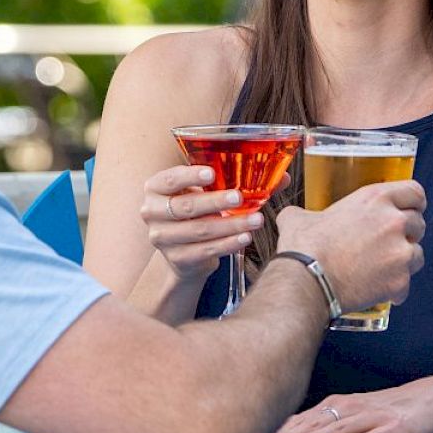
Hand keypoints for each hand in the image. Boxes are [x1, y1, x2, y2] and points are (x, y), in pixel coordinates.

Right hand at [139, 164, 270, 286]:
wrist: (186, 252)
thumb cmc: (199, 212)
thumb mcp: (208, 192)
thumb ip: (237, 181)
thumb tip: (281, 176)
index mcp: (156, 188)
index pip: (169, 179)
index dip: (189, 175)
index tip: (212, 173)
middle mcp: (152, 212)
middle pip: (185, 206)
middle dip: (215, 201)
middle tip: (239, 198)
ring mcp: (162, 238)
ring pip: (199, 230)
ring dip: (230, 225)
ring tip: (256, 220)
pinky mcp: (177, 259)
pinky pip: (205, 251)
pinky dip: (228, 244)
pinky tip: (245, 237)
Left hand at [266, 375, 432, 432]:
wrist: (431, 397)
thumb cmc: (387, 408)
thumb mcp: (355, 412)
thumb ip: (327, 422)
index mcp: (341, 405)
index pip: (306, 417)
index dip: (283, 428)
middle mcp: (354, 409)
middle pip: (318, 422)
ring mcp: (375, 418)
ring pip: (342, 428)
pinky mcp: (396, 428)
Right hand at [275, 179, 424, 313]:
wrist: (307, 281)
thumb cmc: (305, 248)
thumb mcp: (300, 217)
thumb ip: (306, 212)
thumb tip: (295, 216)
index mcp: (374, 199)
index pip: (414, 192)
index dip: (413, 201)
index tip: (410, 208)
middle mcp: (393, 222)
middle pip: (419, 223)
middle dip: (407, 233)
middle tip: (390, 241)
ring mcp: (400, 252)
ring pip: (418, 253)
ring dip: (405, 259)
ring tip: (384, 266)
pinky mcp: (400, 280)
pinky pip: (407, 283)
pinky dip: (396, 287)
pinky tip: (380, 288)